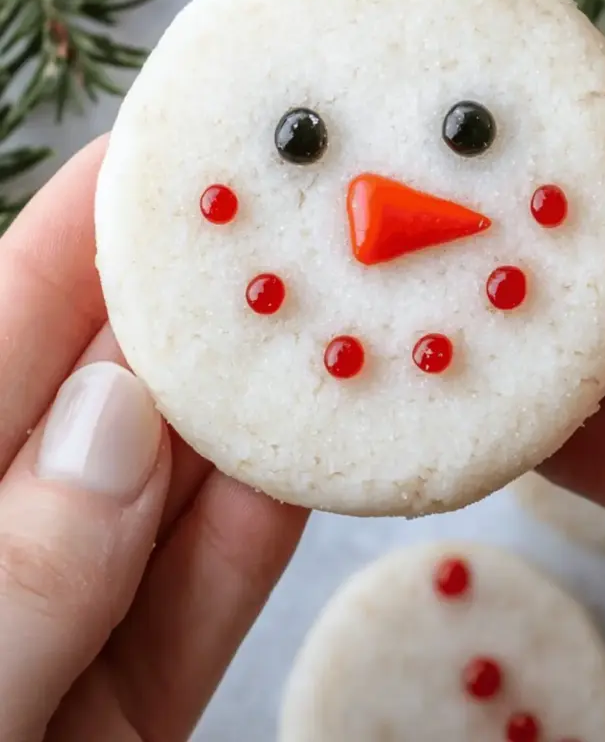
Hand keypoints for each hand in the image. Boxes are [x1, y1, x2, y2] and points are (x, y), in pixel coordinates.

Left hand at [0, 137, 307, 740]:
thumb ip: (5, 572)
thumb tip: (115, 421)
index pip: (0, 330)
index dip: (82, 234)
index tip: (169, 150)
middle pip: (100, 396)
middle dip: (193, 306)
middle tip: (290, 218)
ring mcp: (56, 617)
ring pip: (169, 487)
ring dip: (254, 406)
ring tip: (336, 314)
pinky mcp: (123, 697)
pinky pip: (199, 592)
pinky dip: (259, 524)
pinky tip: (321, 450)